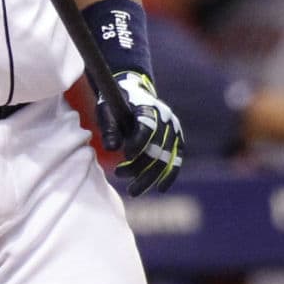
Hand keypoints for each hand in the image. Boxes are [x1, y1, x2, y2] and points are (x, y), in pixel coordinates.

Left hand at [97, 71, 184, 196]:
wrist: (134, 92)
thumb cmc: (116, 102)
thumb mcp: (106, 109)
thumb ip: (109, 127)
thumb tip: (111, 149)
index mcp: (148, 106)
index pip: (147, 127)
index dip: (138, 143)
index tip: (125, 156)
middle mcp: (166, 118)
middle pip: (157, 147)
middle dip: (138, 166)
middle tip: (118, 174)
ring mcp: (174, 129)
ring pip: (166, 158)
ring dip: (150, 176)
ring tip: (132, 191)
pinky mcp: (177, 139)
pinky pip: (176, 159)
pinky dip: (170, 175)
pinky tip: (161, 188)